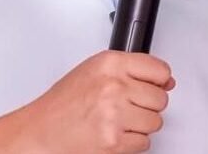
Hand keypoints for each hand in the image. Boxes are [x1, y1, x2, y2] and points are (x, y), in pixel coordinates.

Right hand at [0, 50, 175, 153]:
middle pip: (160, 98)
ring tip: (117, 121)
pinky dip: (131, 143)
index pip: (159, 69)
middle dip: (147, 105)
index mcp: (109, 64)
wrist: (41, 132)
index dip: (159, 81)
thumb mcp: (94, 72)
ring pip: (155, 122)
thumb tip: (167, 80)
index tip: (156, 85)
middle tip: (126, 107)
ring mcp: (115, 114)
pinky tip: (113, 133)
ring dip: (140, 125)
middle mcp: (113, 86)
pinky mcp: (114, 141)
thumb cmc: (63, 104)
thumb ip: (130, 70)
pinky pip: (144, 142)